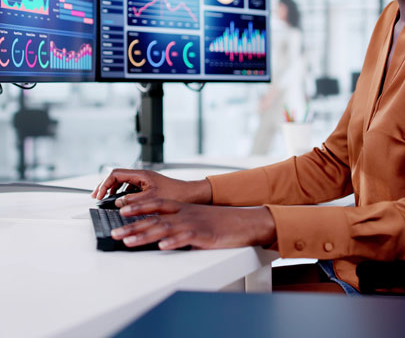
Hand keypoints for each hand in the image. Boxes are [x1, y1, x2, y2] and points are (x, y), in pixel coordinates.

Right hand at [91, 169, 211, 206]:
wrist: (191, 195)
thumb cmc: (175, 194)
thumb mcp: (150, 199)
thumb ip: (132, 201)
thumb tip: (117, 203)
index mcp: (142, 174)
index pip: (116, 174)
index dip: (104, 184)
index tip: (99, 195)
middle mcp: (142, 176)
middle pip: (118, 177)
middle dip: (106, 186)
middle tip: (97, 197)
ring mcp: (146, 181)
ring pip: (124, 183)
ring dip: (114, 191)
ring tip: (107, 201)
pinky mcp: (149, 188)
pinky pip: (131, 189)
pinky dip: (123, 195)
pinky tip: (122, 205)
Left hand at [112, 198, 275, 250]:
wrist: (245, 221)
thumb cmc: (220, 222)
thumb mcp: (196, 218)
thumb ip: (178, 223)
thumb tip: (158, 233)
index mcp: (182, 208)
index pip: (156, 204)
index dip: (137, 207)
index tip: (120, 210)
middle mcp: (185, 214)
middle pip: (154, 217)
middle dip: (132, 225)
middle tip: (114, 232)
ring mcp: (194, 223)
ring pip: (165, 228)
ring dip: (145, 234)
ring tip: (128, 241)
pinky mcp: (204, 235)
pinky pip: (187, 238)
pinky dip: (174, 242)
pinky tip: (163, 246)